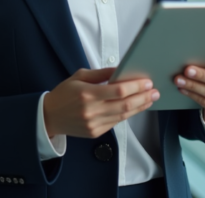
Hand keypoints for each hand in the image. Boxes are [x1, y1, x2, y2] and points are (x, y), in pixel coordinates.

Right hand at [43, 67, 158, 138]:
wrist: (49, 117)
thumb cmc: (64, 93)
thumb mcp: (79, 76)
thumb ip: (102, 74)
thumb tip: (121, 70)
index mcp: (87, 93)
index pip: (118, 90)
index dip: (135, 86)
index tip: (147, 82)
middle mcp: (91, 110)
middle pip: (124, 105)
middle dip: (143, 97)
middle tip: (155, 92)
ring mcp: (94, 124)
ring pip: (123, 115)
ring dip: (139, 107)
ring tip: (150, 99)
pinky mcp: (95, 133)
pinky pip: (115, 122)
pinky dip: (127, 114)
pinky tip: (135, 107)